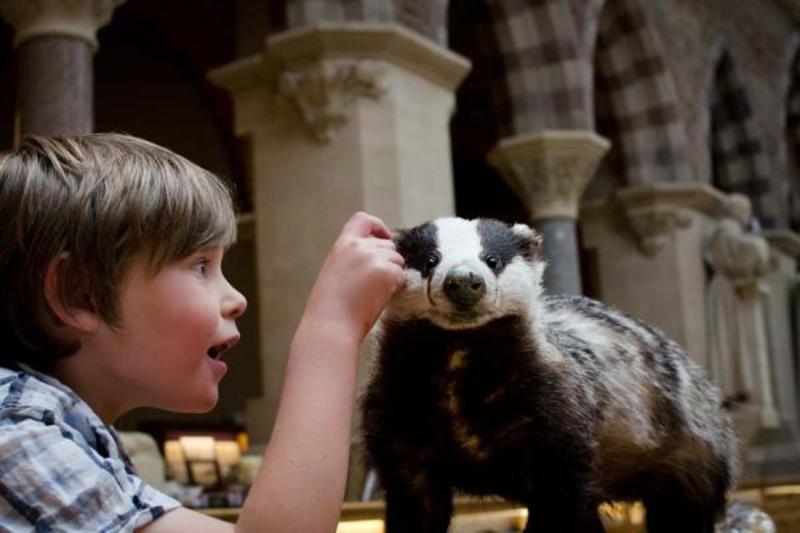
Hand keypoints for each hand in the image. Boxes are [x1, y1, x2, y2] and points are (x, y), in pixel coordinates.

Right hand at [302, 212, 404, 340]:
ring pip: (398, 260)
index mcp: (343, 244)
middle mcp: (359, 246)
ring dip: (392, 276)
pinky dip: (395, 288)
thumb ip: (353, 257)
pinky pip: (401, 276)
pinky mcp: (387, 272)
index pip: (363, 219)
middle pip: (389, 245)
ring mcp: (374, 258)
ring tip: (372, 293)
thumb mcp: (335, 270)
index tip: (383, 238)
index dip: (378, 227)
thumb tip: (378, 256)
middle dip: (388, 262)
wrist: (331, 325)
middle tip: (373, 285)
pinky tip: (377, 299)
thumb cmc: (330, 306)